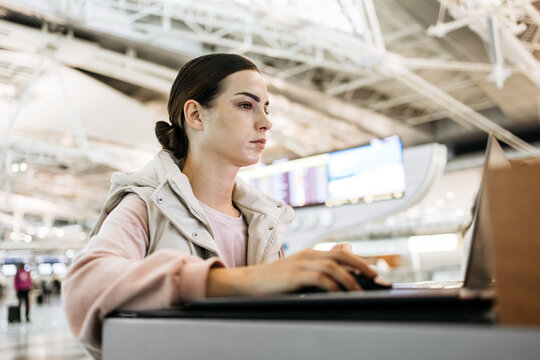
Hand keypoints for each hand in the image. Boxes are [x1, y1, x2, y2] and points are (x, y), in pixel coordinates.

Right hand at [206, 244, 376, 296]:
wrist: (247, 283)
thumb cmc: (274, 281)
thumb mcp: (300, 272)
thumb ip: (320, 266)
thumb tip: (344, 252)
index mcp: (312, 254)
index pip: (342, 253)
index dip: (361, 262)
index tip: (377, 275)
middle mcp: (309, 255)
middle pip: (343, 255)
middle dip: (363, 266)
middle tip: (378, 278)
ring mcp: (302, 263)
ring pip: (335, 266)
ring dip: (351, 279)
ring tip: (362, 291)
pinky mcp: (295, 275)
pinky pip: (321, 278)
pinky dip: (334, 286)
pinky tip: (341, 294)